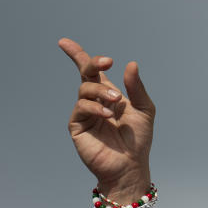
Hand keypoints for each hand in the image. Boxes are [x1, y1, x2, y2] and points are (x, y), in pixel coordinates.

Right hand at [59, 38, 154, 204]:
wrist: (130, 165)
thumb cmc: (138, 140)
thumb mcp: (144, 109)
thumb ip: (136, 88)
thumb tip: (130, 64)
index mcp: (108, 94)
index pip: (90, 71)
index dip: (76, 55)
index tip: (63, 42)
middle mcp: (94, 101)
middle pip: (85, 74)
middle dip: (91, 63)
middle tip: (107, 62)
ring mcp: (84, 113)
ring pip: (85, 90)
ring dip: (101, 91)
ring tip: (116, 103)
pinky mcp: (77, 126)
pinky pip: (81, 107)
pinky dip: (95, 107)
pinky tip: (108, 115)